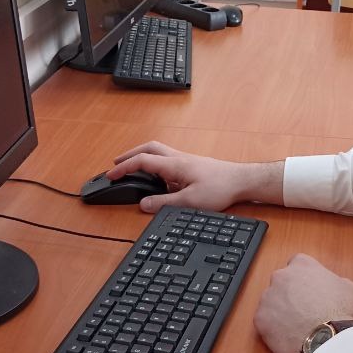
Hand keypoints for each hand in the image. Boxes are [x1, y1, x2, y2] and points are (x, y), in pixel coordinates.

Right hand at [108, 140, 282, 212]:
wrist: (242, 181)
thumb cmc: (221, 188)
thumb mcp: (190, 201)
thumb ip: (164, 203)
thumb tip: (143, 204)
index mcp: (174, 165)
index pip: (142, 161)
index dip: (123, 167)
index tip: (111, 175)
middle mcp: (178, 158)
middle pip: (148, 148)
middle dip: (129, 155)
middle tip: (116, 164)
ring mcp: (185, 160)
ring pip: (158, 151)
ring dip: (142, 156)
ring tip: (132, 167)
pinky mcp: (192, 165)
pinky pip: (167, 159)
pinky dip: (154, 162)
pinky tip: (156, 175)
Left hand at [254, 254, 352, 352]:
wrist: (329, 339)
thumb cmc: (343, 312)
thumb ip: (340, 282)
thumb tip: (338, 286)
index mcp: (302, 264)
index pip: (298, 264)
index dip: (305, 278)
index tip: (311, 290)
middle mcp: (281, 276)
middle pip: (282, 282)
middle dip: (291, 294)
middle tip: (305, 309)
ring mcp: (268, 298)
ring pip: (272, 302)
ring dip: (281, 311)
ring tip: (297, 326)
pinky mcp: (260, 319)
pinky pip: (265, 322)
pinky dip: (274, 328)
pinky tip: (289, 336)